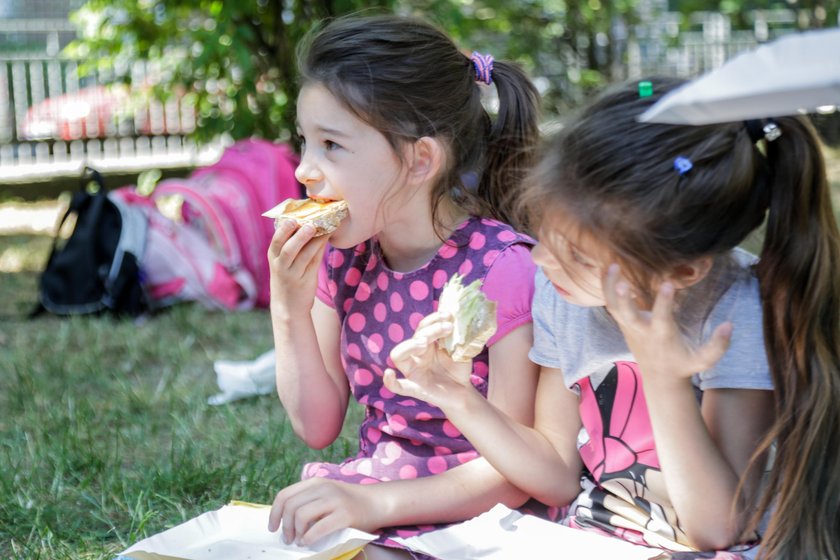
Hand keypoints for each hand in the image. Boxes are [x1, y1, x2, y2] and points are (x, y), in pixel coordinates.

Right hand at [267, 220, 328, 315]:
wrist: (288, 306)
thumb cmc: (286, 277)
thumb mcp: (281, 262)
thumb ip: (289, 243)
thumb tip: (304, 219)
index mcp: (273, 257)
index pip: (276, 241)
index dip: (283, 228)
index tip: (292, 217)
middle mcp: (281, 266)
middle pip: (287, 249)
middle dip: (297, 235)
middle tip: (308, 224)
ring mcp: (293, 274)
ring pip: (303, 255)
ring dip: (312, 241)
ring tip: (320, 228)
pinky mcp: (306, 280)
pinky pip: (314, 262)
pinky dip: (320, 248)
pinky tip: (326, 238)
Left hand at [267, 478, 380, 545]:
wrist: (377, 502)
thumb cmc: (349, 502)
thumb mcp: (327, 493)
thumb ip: (309, 499)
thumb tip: (284, 519)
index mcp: (316, 482)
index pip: (285, 495)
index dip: (274, 513)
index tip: (273, 527)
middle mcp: (324, 488)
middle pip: (291, 507)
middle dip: (285, 526)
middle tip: (288, 539)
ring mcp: (335, 500)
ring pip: (301, 516)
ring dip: (296, 533)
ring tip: (299, 541)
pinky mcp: (345, 515)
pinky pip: (318, 529)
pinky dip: (308, 538)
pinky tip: (308, 542)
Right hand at [383, 311, 473, 410]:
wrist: (463, 391)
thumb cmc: (458, 369)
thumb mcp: (459, 350)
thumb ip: (455, 338)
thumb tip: (455, 320)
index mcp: (425, 345)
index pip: (423, 327)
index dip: (434, 319)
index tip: (449, 315)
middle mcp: (416, 356)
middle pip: (414, 338)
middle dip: (430, 329)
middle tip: (447, 328)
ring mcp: (413, 372)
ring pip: (399, 355)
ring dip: (409, 346)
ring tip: (424, 342)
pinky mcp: (415, 389)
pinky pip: (398, 387)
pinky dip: (390, 381)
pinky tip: (389, 373)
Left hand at [603, 264, 731, 385]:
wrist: (660, 378)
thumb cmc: (684, 365)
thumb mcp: (704, 360)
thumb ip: (718, 345)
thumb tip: (729, 325)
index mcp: (662, 336)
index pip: (662, 317)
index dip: (664, 302)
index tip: (668, 283)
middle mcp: (642, 331)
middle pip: (627, 315)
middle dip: (624, 300)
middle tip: (622, 282)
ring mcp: (629, 328)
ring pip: (613, 307)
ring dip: (610, 287)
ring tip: (613, 265)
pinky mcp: (623, 324)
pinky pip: (611, 305)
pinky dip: (607, 288)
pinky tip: (609, 268)